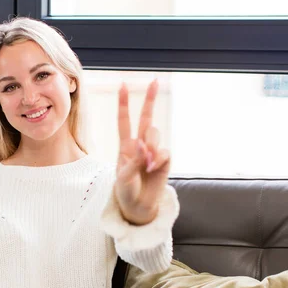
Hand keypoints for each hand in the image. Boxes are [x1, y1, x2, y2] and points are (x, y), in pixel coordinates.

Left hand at [115, 79, 170, 225]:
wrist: (138, 206)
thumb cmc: (126, 191)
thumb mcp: (123, 178)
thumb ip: (133, 160)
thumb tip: (144, 146)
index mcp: (125, 146)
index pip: (124, 121)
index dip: (124, 104)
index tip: (123, 85)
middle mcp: (140, 145)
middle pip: (146, 118)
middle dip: (151, 99)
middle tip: (155, 81)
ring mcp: (153, 152)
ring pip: (155, 134)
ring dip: (151, 146)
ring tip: (147, 165)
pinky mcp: (165, 160)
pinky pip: (164, 152)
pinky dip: (157, 160)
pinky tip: (153, 169)